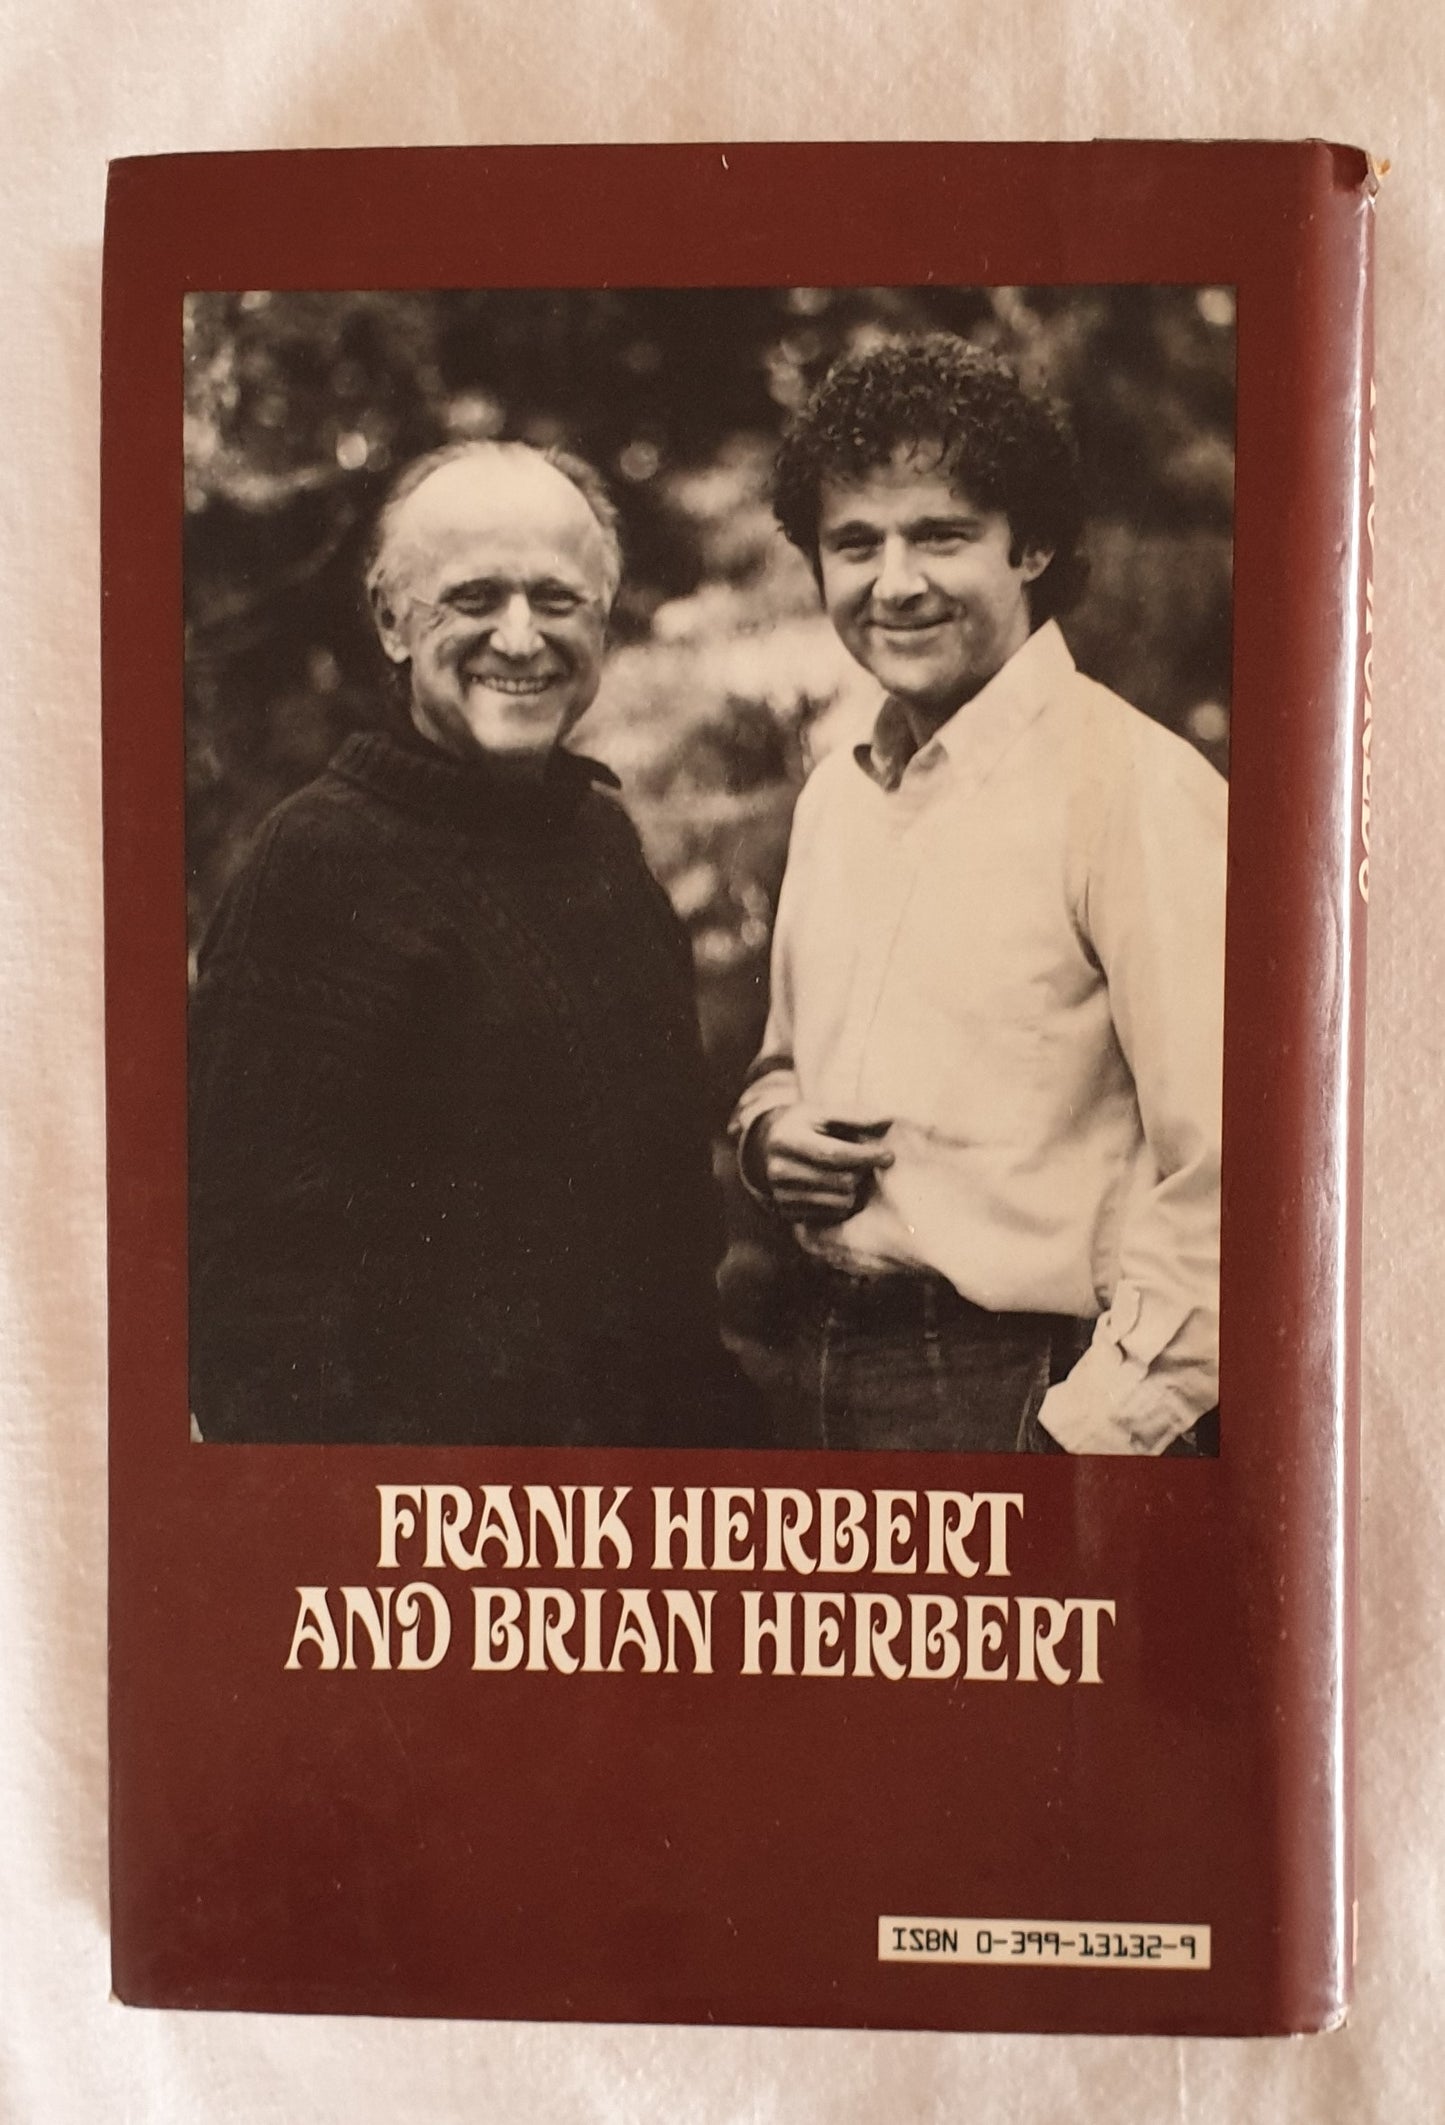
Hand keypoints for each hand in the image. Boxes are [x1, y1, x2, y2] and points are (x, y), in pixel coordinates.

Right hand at [754, 1106, 893, 1225]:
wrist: (767, 1147)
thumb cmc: (803, 1126)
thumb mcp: (824, 1112)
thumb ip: (856, 1116)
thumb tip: (888, 1120)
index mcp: (787, 1139)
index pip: (834, 1154)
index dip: (865, 1156)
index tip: (888, 1156)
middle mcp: (780, 1170)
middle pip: (841, 1180)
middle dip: (863, 1172)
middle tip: (868, 1162)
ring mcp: (782, 1195)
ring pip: (841, 1201)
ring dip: (856, 1189)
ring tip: (853, 1173)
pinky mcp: (788, 1213)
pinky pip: (833, 1214)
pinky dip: (844, 1202)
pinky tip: (840, 1187)